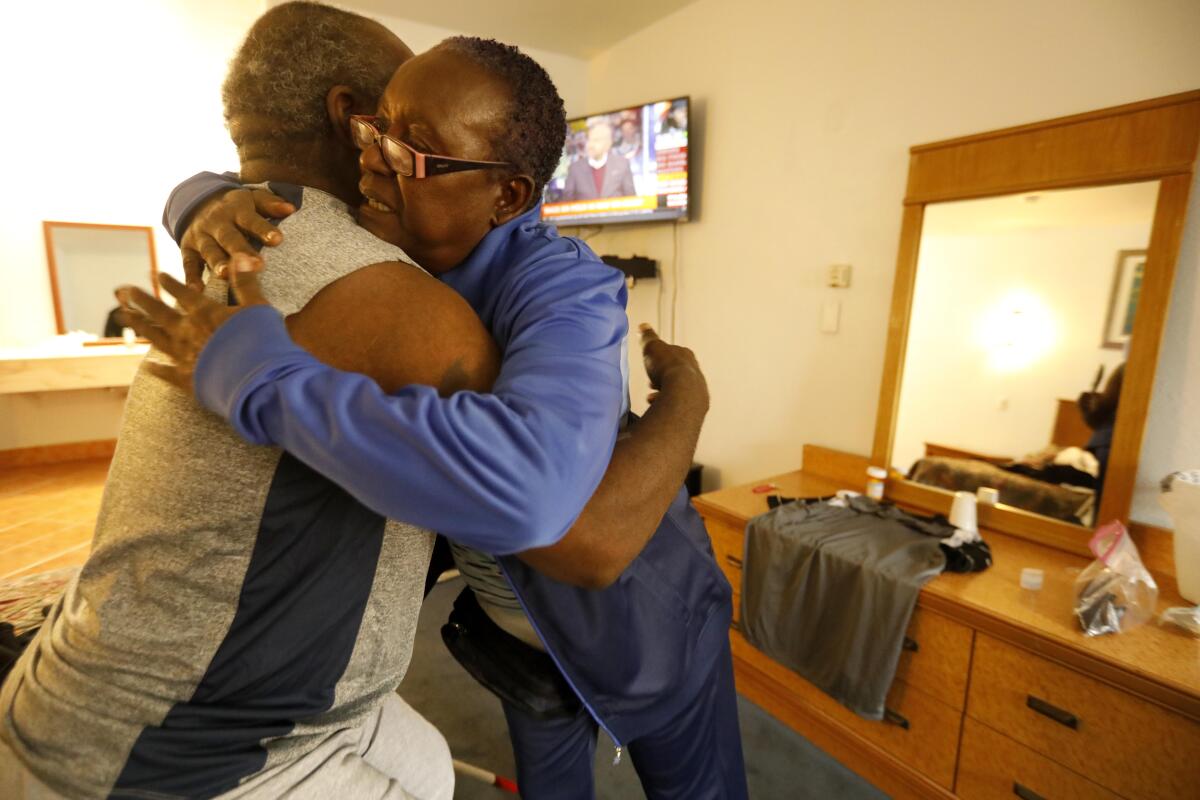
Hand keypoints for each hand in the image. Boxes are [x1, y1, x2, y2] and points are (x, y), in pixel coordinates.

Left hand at [115, 254, 270, 391]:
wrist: (259, 381)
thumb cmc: (263, 343)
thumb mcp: (258, 307)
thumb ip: (246, 283)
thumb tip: (239, 255)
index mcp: (205, 313)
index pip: (183, 294)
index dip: (168, 283)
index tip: (154, 274)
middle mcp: (188, 332)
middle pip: (159, 313)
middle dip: (140, 300)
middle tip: (123, 291)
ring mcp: (184, 356)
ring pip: (156, 338)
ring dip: (139, 326)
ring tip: (123, 317)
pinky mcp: (187, 380)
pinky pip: (167, 372)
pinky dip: (157, 369)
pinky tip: (148, 366)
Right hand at [180, 188, 294, 288]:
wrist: (200, 203)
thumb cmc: (238, 208)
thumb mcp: (253, 199)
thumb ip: (270, 204)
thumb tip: (290, 209)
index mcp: (236, 210)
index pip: (250, 220)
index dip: (263, 229)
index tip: (278, 240)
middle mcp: (216, 223)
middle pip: (229, 237)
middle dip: (241, 251)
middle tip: (257, 265)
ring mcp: (200, 237)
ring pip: (209, 251)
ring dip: (217, 263)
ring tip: (227, 275)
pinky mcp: (188, 250)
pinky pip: (189, 264)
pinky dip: (191, 278)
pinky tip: (197, 291)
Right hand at [638, 323, 703, 403]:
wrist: (680, 392)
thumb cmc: (668, 369)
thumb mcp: (652, 347)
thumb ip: (648, 337)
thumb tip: (644, 326)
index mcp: (684, 353)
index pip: (672, 352)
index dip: (660, 357)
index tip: (651, 362)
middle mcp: (692, 369)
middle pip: (675, 371)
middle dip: (662, 376)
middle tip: (652, 381)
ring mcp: (694, 386)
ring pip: (677, 387)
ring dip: (664, 390)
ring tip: (653, 394)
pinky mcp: (692, 402)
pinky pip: (677, 402)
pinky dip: (666, 403)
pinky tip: (656, 404)